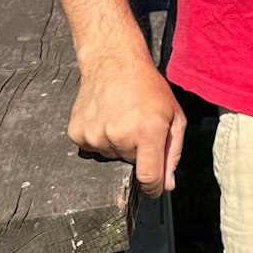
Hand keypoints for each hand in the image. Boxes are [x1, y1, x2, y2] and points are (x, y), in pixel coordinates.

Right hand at [67, 57, 186, 196]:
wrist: (114, 63)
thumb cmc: (149, 88)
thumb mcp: (174, 116)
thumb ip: (173, 152)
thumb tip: (167, 185)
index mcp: (147, 132)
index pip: (149, 177)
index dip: (154, 188)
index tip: (156, 189)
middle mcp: (119, 136)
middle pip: (131, 164)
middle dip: (140, 152)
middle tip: (140, 126)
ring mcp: (95, 135)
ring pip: (112, 157)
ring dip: (119, 145)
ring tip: (122, 119)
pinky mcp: (77, 133)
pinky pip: (94, 149)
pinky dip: (101, 139)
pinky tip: (106, 119)